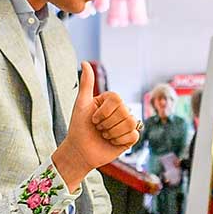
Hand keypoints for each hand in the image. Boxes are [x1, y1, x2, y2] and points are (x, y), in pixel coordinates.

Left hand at [52, 62, 138, 182]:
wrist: (80, 151)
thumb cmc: (78, 127)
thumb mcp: (81, 104)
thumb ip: (86, 83)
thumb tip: (85, 62)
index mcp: (111, 101)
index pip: (117, 100)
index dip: (104, 112)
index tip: (93, 118)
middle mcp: (121, 110)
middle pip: (125, 112)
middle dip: (107, 124)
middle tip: (98, 128)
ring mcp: (127, 124)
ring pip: (130, 123)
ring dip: (113, 133)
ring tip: (104, 135)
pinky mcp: (131, 138)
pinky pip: (133, 135)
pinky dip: (119, 140)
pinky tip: (112, 142)